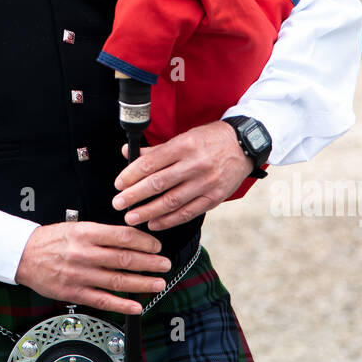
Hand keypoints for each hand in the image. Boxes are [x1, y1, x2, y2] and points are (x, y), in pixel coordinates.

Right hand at [15, 222, 172, 314]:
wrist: (22, 255)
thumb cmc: (50, 240)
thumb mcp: (76, 227)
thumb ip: (101, 234)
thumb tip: (129, 240)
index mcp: (86, 233)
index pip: (123, 236)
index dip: (144, 242)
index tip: (156, 246)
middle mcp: (84, 253)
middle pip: (125, 259)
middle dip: (150, 263)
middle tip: (164, 264)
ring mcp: (80, 275)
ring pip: (118, 281)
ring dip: (142, 284)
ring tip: (158, 284)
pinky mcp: (74, 292)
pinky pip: (103, 300)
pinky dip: (122, 305)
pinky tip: (136, 306)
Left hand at [111, 120, 252, 231]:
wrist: (244, 145)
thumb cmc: (210, 140)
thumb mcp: (183, 137)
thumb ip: (156, 150)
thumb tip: (127, 153)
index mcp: (184, 146)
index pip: (151, 162)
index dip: (131, 175)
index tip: (119, 184)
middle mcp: (195, 164)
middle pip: (158, 183)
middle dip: (134, 195)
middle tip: (118, 204)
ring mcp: (206, 183)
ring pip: (172, 201)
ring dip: (148, 212)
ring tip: (131, 218)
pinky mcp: (215, 197)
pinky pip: (188, 212)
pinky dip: (169, 220)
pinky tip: (154, 224)